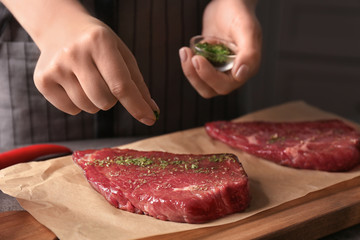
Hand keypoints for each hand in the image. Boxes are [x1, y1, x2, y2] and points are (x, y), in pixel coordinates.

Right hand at [34, 16, 158, 125]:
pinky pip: (71, 110)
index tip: (150, 120)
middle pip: (105, 101)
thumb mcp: (121, 54)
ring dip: (95, 101)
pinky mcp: (42, 80)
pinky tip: (74, 84)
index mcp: (99, 42)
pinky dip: (78, 104)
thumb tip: (152, 111)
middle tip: (105, 81)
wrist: (61, 28)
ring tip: (89, 80)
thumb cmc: (99, 45)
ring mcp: (56, 67)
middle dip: (112, 99)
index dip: (137, 106)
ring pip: (88, 107)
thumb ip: (137, 83)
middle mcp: (75, 53)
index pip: (121, 84)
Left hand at [179, 0, 261, 97]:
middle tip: (188, 55)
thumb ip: (249, 53)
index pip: (225, 85)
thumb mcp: (246, 29)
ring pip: (202, 84)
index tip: (198, 58)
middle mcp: (233, 72)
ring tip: (184, 51)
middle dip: (196, 75)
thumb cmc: (239, 13)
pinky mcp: (209, 63)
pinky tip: (187, 50)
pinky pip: (197, 73)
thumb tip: (241, 74)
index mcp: (246, 68)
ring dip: (190, 72)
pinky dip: (189, 65)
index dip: (209, 77)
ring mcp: (220, 69)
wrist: (228, 3)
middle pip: (211, 89)